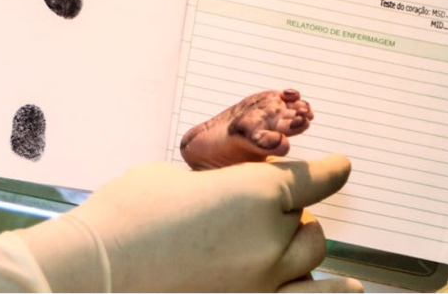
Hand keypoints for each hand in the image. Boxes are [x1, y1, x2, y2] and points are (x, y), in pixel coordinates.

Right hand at [0, 155, 361, 292]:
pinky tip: (349, 288)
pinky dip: (331, 291)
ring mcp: (263, 281)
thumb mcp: (171, 178)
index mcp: (254, 192)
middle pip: (306, 223)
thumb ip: (212, 185)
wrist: (97, 269)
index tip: (341, 167)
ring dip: (299, 244)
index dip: (328, 171)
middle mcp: (269, 238)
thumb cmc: (125, 217)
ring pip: (309, 258)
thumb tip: (222, 197)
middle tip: (265, 208)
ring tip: (293, 239)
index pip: (310, 180)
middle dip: (290, 212)